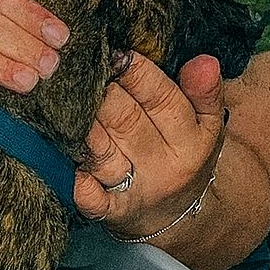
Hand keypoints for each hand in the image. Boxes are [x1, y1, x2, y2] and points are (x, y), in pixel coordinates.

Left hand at [75, 52, 225, 237]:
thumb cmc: (181, 154)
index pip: (162, 98)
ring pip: (104, 153)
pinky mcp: (112, 213)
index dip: (136, 72)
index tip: (115, 52)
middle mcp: (163, 165)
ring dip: (83, 128)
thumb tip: (205, 61)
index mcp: (191, 140)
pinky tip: (71, 166)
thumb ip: (205, 92)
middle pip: (126, 120)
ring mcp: (136, 190)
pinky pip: (93, 200)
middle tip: (79, 67)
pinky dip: (81, 184)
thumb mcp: (206, 125)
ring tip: (62, 100)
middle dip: (102, 92)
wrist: (177, 217)